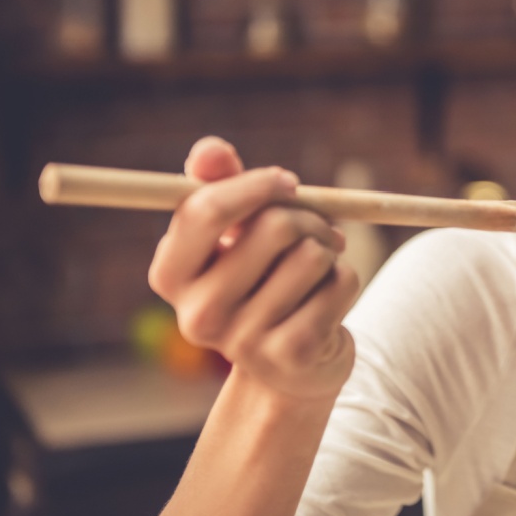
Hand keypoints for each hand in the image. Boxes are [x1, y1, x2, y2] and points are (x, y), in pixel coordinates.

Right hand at [148, 137, 359, 402]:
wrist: (291, 364)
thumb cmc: (259, 277)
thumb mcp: (234, 231)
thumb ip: (220, 183)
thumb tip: (210, 150)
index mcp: (170, 276)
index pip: (203, 212)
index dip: (255, 184)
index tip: (287, 182)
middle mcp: (197, 315)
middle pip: (273, 227)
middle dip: (307, 216)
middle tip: (316, 227)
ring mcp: (243, 341)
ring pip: (312, 254)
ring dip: (328, 248)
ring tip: (320, 265)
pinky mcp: (293, 354)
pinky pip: (340, 282)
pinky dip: (345, 278)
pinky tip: (328, 298)